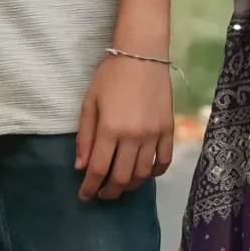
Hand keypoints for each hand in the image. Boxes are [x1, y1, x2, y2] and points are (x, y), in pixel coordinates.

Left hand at [76, 51, 173, 200]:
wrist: (142, 55)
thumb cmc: (110, 76)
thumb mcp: (90, 103)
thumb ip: (85, 137)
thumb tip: (81, 167)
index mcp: (110, 129)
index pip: (99, 169)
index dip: (90, 187)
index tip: (84, 196)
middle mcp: (133, 136)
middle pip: (121, 177)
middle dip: (109, 191)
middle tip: (102, 194)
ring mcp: (154, 134)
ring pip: (143, 173)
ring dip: (130, 185)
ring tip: (121, 185)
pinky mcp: (168, 129)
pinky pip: (164, 160)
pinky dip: (155, 172)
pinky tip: (146, 174)